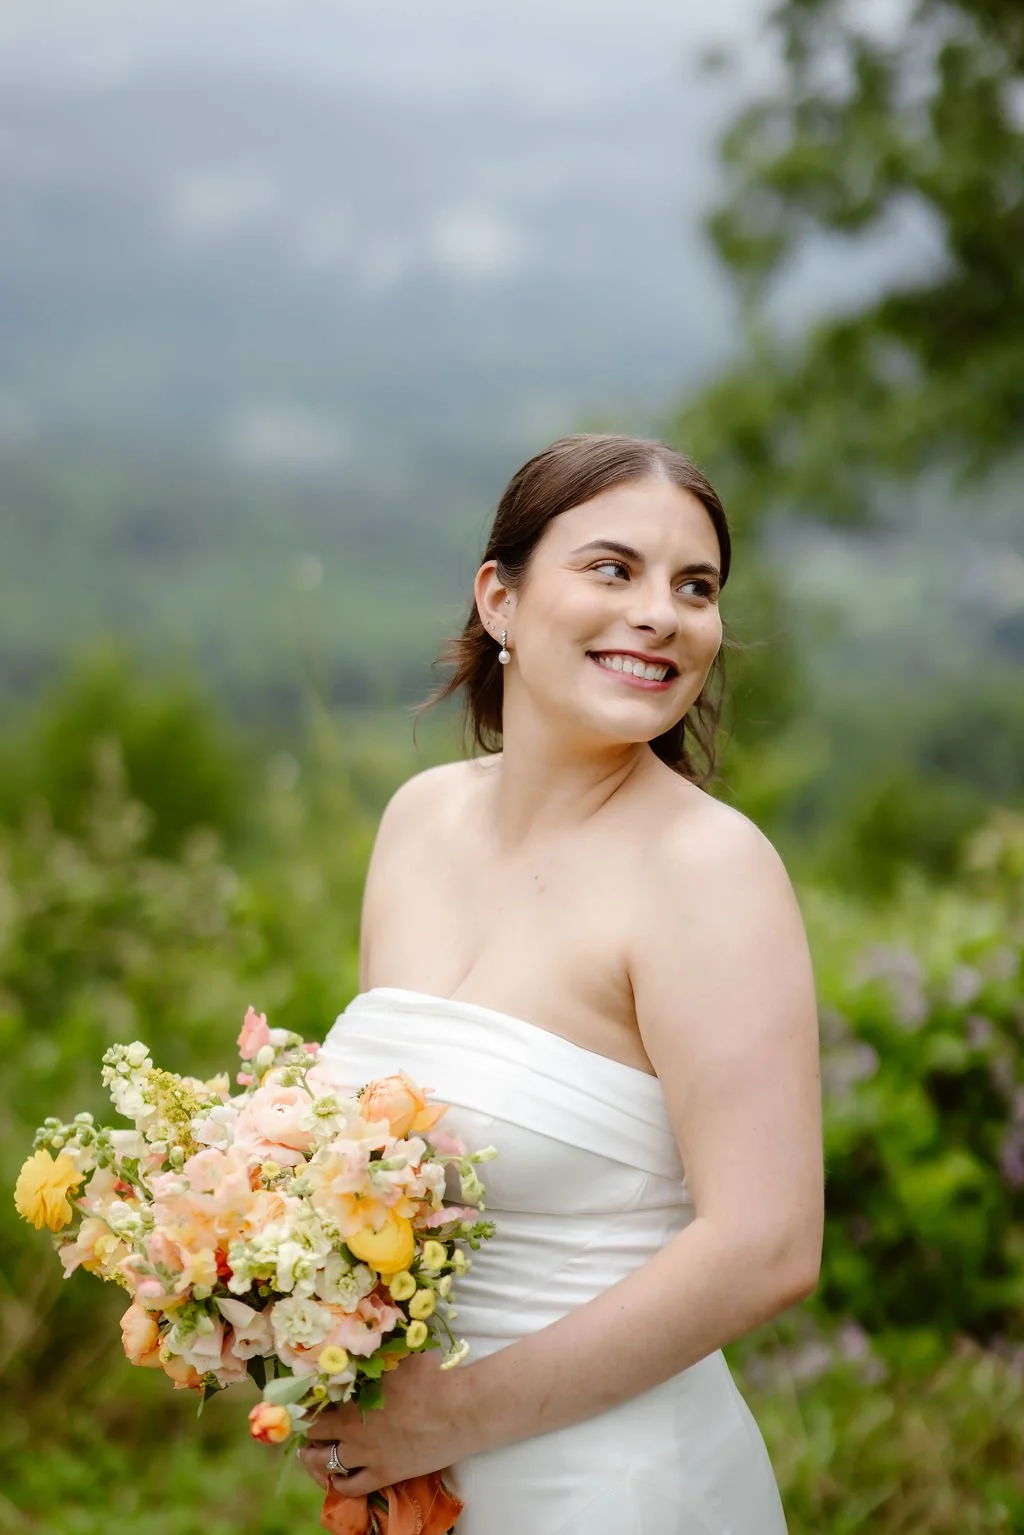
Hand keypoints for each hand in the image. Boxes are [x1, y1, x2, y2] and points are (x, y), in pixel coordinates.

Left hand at [297, 1351, 478, 1497]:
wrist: (459, 1408)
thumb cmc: (432, 1373)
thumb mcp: (399, 1352)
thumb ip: (376, 1349)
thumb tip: (364, 1327)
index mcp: (352, 1394)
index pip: (312, 1400)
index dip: (306, 1401)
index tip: (306, 1399)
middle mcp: (351, 1426)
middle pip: (313, 1433)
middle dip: (309, 1429)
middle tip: (310, 1426)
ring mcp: (366, 1453)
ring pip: (325, 1463)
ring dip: (315, 1459)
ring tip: (314, 1454)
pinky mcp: (383, 1474)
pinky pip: (350, 1487)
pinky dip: (339, 1483)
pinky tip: (339, 1477)